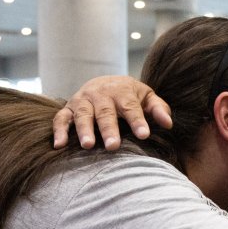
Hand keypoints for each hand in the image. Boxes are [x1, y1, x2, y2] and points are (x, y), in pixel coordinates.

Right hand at [51, 75, 172, 149]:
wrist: (104, 82)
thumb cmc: (129, 96)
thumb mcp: (146, 97)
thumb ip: (158, 109)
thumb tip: (168, 123)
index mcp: (122, 92)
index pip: (131, 107)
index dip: (137, 121)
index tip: (144, 135)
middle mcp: (101, 95)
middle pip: (105, 113)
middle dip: (109, 129)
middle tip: (113, 146)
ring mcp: (83, 101)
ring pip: (82, 114)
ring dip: (84, 129)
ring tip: (88, 145)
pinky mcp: (68, 107)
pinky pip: (61, 118)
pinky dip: (59, 130)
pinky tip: (59, 145)